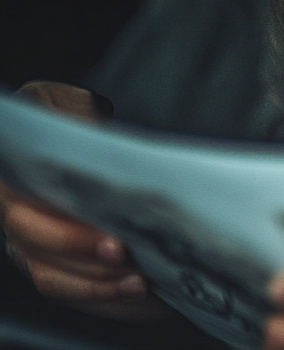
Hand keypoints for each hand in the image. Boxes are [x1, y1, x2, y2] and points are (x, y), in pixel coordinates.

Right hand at [0, 80, 171, 320]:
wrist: (56, 121)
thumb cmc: (61, 114)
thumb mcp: (63, 106)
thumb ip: (75, 121)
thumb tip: (100, 135)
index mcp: (15, 187)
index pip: (33, 221)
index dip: (70, 237)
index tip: (112, 241)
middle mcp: (17, 223)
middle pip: (45, 258)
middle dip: (92, 267)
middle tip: (134, 265)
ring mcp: (31, 248)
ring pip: (57, 281)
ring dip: (101, 290)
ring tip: (142, 287)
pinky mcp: (54, 263)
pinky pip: (75, 291)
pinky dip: (108, 302)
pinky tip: (143, 300)